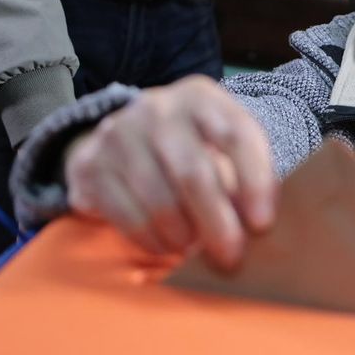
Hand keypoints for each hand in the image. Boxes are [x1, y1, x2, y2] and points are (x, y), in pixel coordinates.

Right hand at [64, 75, 276, 268]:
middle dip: (216, 222)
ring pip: (157, 199)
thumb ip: (244, 173)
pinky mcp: (91, 164)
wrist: (128, 131)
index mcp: (201, 97)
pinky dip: (151, 240)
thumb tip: (255, 226)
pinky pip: (125, 215)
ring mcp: (119, 133)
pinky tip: (166, 247)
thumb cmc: (194, 143)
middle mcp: (157, 108)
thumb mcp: (223, 142)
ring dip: (182, 236)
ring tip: (195, 250)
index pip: (235, 136)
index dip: (254, 182)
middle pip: (192, 172)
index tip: (263, 224)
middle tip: (231, 257)